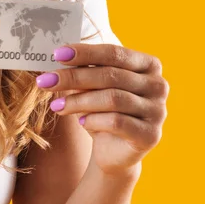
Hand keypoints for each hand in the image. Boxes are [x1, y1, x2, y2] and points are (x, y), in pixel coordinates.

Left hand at [35, 43, 167, 176]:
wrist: (115, 151)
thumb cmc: (103, 110)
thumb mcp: (92, 87)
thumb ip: (84, 71)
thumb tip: (58, 56)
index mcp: (148, 65)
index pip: (114, 53)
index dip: (85, 53)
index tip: (56, 54)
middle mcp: (158, 85)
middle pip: (111, 75)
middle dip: (74, 77)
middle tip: (46, 82)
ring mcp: (158, 111)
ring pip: (113, 99)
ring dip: (79, 101)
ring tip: (56, 105)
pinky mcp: (150, 135)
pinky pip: (117, 122)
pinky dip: (94, 120)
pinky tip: (81, 122)